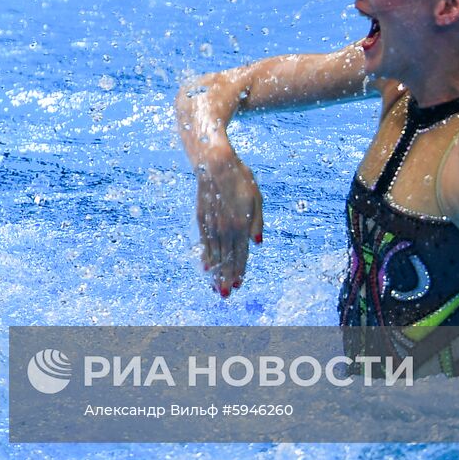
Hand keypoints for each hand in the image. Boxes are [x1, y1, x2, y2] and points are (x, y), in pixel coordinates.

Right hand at [195, 156, 263, 297]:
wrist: (215, 164)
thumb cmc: (240, 179)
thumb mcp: (256, 197)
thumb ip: (257, 222)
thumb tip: (258, 244)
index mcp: (242, 223)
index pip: (241, 252)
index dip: (240, 270)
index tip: (238, 285)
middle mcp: (226, 227)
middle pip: (226, 257)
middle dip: (226, 277)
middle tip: (225, 295)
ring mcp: (212, 224)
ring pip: (214, 253)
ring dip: (216, 271)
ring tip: (215, 287)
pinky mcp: (201, 218)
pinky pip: (204, 242)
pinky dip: (205, 255)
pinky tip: (205, 267)